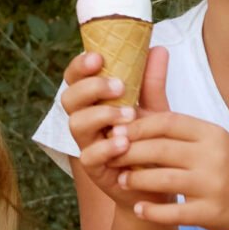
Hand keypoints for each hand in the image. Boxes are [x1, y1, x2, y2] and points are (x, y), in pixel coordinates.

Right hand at [62, 47, 171, 211]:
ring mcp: (88, 144)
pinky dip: (106, 147)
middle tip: (119, 87)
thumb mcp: (155, 108)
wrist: (158, 181)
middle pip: (69, 98)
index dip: (79, 66)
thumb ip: (152, 82)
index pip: (75, 78)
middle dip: (91, 88)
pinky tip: (124, 143)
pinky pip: (89, 156)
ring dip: (100, 115)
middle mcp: (86, 120)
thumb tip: (158, 48)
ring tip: (128, 115)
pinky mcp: (95, 169)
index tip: (98, 57)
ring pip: (76, 124)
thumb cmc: (150, 140)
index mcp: (95, 101)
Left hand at [109, 107, 228, 229]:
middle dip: (129, 152)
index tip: (116, 131)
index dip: (137, 126)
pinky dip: (152, 211)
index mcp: (213, 134)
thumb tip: (134, 113)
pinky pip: (173, 212)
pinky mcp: (212, 213)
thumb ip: (180, 131)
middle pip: (160, 149)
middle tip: (110, 156)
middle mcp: (214, 156)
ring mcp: (214, 185)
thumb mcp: (214, 142)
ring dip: (136, 181)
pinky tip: (139, 209)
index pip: (167, 121)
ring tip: (121, 180)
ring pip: (163, 180)